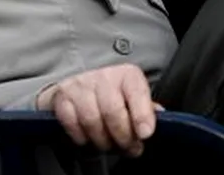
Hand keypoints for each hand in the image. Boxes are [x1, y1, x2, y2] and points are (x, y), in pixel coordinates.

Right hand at [36, 63, 155, 156]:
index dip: (142, 114)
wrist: (79, 88)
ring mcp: (81, 85)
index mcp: (127, 75)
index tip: (146, 134)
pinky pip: (72, 124)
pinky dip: (81, 137)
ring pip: (92, 120)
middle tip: (129, 149)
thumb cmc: (113, 96)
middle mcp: (104, 76)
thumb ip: (146, 108)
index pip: (137, 92)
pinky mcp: (62, 97)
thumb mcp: (133, 98)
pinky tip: (89, 139)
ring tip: (109, 146)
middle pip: (113, 111)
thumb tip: (160, 116)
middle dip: (123, 136)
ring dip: (102, 140)